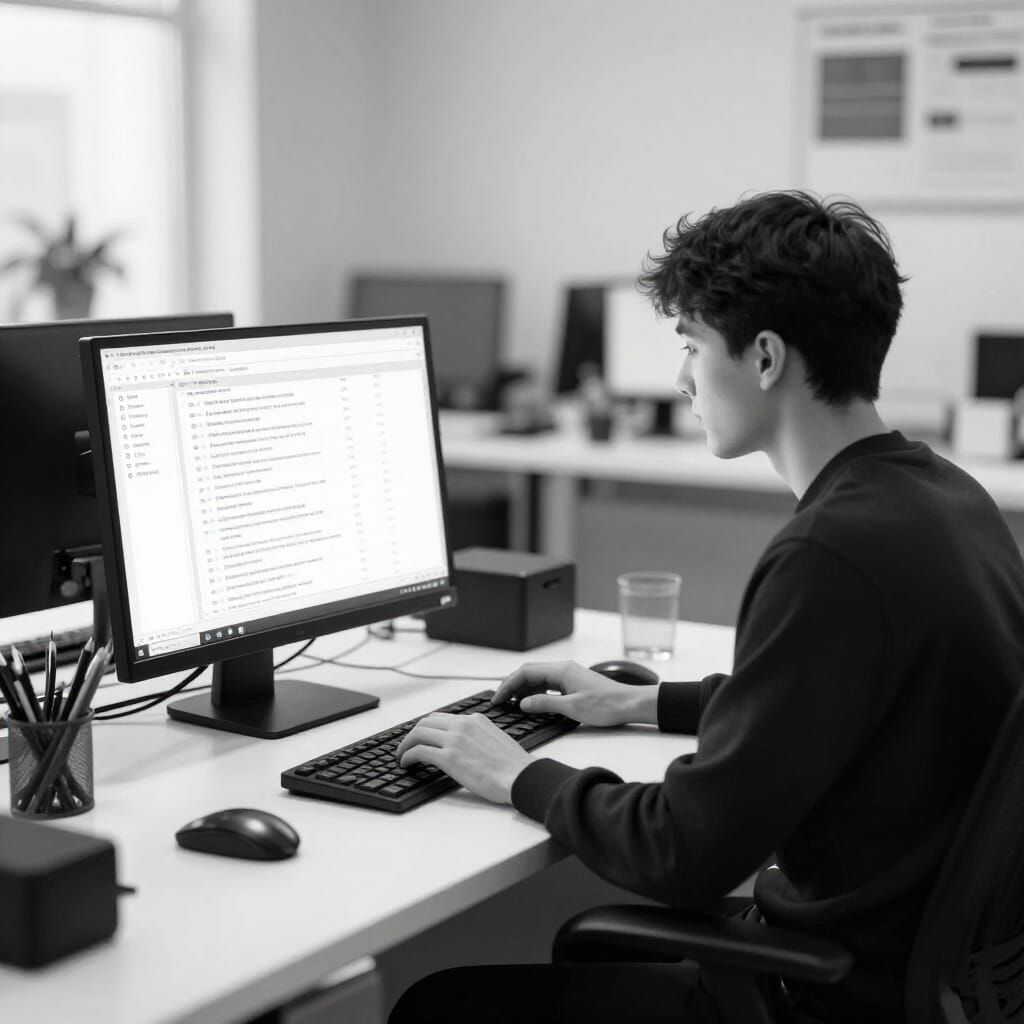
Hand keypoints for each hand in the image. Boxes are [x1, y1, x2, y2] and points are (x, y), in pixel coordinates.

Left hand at [396, 712, 533, 803]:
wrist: (520, 777)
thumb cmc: (513, 766)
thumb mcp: (496, 739)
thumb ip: (478, 736)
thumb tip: (466, 746)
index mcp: (475, 720)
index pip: (442, 718)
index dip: (427, 728)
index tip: (421, 737)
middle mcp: (463, 725)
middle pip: (426, 722)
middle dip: (413, 734)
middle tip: (407, 746)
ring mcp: (455, 740)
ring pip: (418, 733)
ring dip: (405, 744)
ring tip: (402, 755)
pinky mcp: (449, 758)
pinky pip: (418, 751)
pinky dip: (407, 756)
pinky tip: (406, 763)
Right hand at [492, 661, 652, 726]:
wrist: (629, 704)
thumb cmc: (607, 705)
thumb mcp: (572, 708)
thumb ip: (545, 704)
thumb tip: (523, 703)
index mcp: (561, 670)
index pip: (525, 673)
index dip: (508, 685)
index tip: (498, 698)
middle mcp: (563, 669)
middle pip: (529, 673)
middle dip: (511, 686)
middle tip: (499, 701)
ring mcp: (568, 675)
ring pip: (537, 679)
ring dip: (522, 689)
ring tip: (510, 704)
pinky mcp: (572, 683)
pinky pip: (547, 684)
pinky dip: (535, 692)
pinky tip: (531, 703)